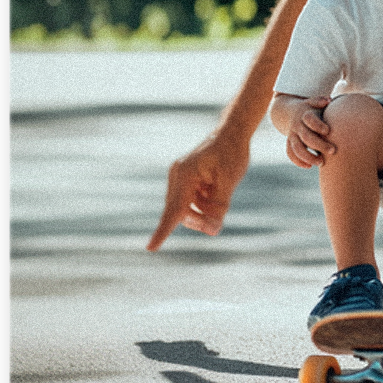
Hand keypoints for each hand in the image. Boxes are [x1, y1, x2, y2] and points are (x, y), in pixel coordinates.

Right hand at [147, 127, 250, 248]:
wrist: (231, 133)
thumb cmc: (231, 154)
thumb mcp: (229, 181)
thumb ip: (219, 207)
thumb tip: (212, 230)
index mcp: (185, 175)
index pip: (174, 210)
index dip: (163, 231)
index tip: (150, 248)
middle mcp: (177, 176)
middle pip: (181, 213)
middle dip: (200, 219)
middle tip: (218, 219)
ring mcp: (179, 177)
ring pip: (186, 209)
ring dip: (203, 211)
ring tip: (219, 194)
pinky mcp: (184, 180)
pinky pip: (190, 201)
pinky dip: (203, 203)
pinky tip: (214, 188)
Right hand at [283, 101, 336, 168]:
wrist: (290, 112)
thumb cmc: (310, 109)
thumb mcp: (314, 102)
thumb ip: (320, 101)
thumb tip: (328, 100)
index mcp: (304, 114)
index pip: (310, 119)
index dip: (318, 125)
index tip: (329, 131)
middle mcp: (297, 125)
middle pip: (306, 136)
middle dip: (320, 145)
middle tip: (333, 150)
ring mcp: (292, 135)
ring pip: (297, 148)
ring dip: (309, 157)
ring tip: (321, 162)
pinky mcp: (289, 143)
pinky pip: (290, 154)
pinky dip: (298, 162)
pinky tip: (309, 166)